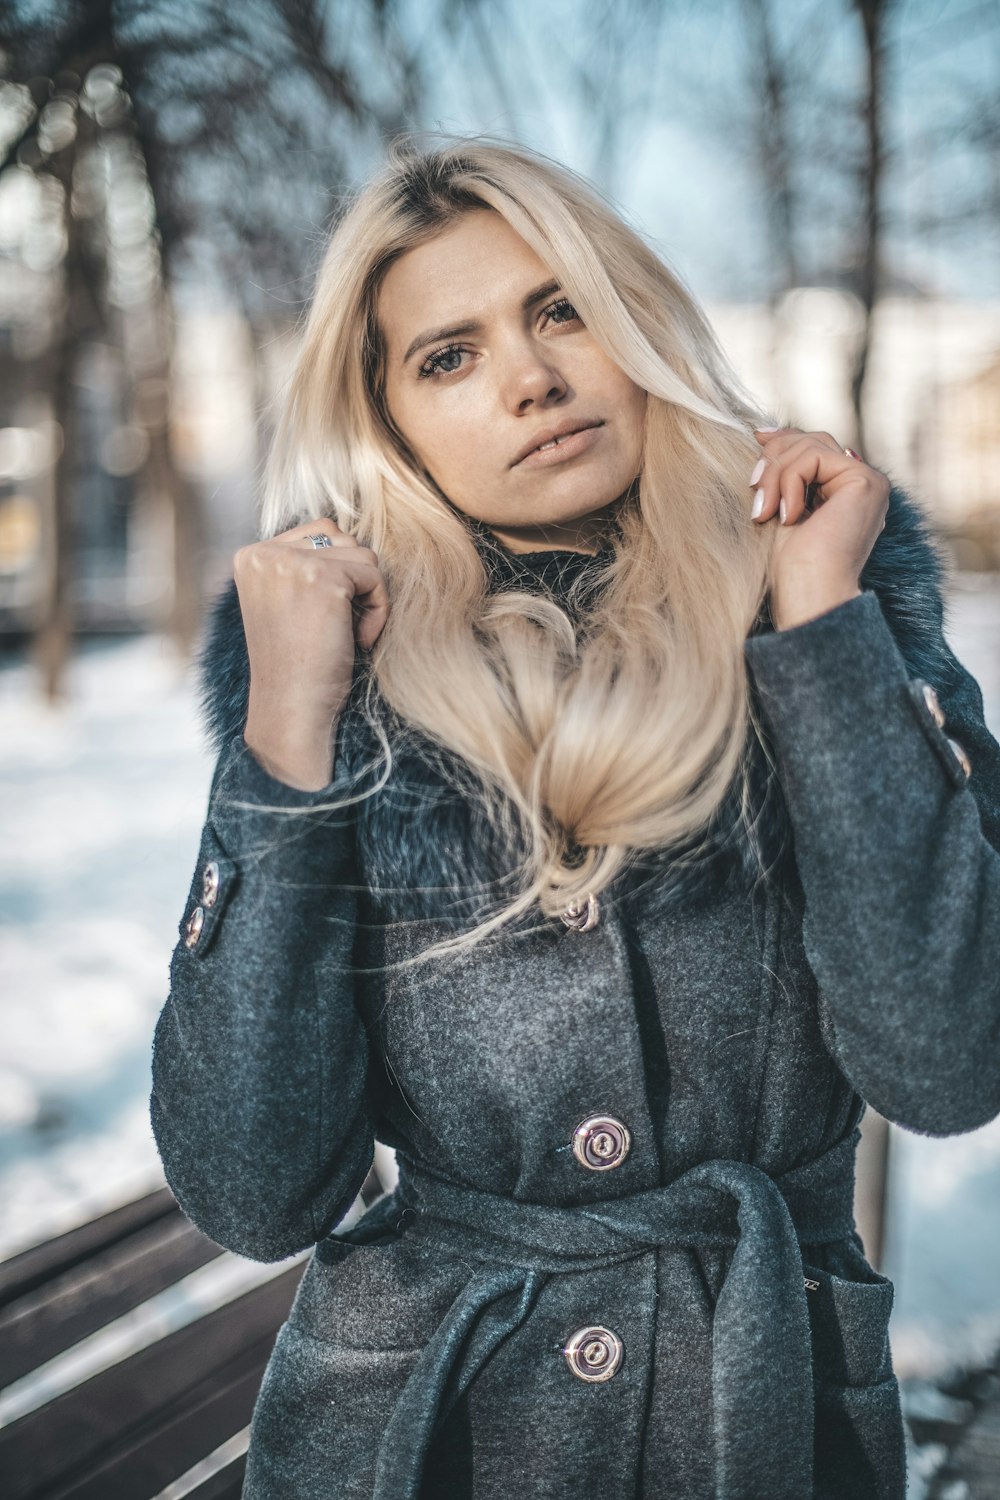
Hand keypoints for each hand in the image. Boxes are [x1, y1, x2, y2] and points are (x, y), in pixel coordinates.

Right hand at [234, 519, 389, 788]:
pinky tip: (357, 639)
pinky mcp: (322, 579)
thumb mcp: (290, 602)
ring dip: (367, 597)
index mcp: (250, 556)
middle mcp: (264, 553)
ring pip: (362, 554)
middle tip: (337, 627)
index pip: (318, 533)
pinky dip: (378, 609)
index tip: (321, 619)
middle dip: (352, 581)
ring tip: (346, 634)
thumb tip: (348, 533)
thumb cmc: (298, 665)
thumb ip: (305, 565)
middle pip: (341, 538)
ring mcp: (291, 563)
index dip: (336, 574)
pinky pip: (375, 575)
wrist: (293, 710)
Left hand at [748, 427, 889, 631]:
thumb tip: (765, 431)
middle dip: (773, 460)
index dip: (782, 440)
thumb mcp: (779, 506)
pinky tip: (788, 517)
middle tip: (754, 493)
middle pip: (811, 440)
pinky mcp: (865, 482)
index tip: (756, 438)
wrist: (809, 596)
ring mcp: (868, 481)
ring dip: (775, 475)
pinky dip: (789, 483)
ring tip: (764, 511)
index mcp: (845, 491)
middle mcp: (862, 483)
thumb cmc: (791, 568)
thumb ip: (782, 472)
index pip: (813, 446)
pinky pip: (813, 458)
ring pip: (810, 445)